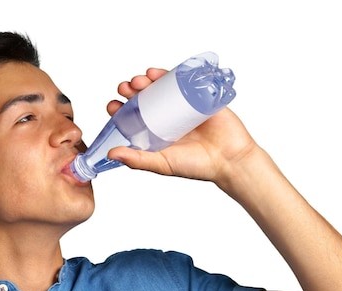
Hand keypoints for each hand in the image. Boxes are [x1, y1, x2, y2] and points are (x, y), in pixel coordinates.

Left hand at [105, 68, 258, 191]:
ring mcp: (184, 105)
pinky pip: (184, 81)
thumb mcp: (163, 163)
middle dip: (132, 90)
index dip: (121, 109)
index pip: (134, 117)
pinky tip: (158, 73)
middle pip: (146, 98)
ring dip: (148, 80)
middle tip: (126, 88)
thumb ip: (138, 160)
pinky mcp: (201, 96)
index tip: (113, 105)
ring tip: (141, 79)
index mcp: (157, 133)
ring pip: (162, 87)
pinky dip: (170, 74)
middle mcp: (168, 118)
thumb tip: (111, 153)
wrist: (230, 159)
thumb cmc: (197, 166)